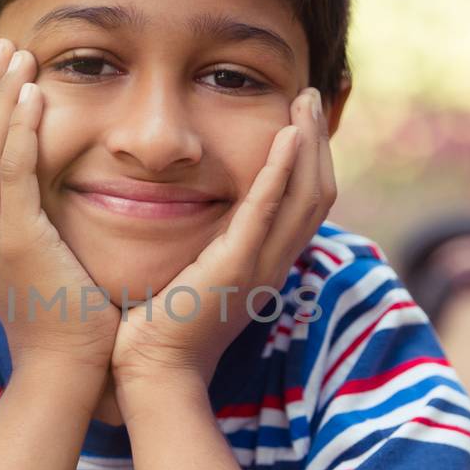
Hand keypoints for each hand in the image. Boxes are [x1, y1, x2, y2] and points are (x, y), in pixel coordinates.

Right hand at [0, 38, 121, 375]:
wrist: (66, 368)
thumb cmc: (66, 320)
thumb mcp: (40, 261)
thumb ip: (32, 225)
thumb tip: (41, 197)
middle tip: (2, 45)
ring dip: (2, 96)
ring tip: (18, 55)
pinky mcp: (14, 237)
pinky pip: (12, 170)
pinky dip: (19, 128)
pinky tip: (33, 95)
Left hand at [110, 86, 335, 392]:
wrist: (151, 373)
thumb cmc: (161, 327)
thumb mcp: (195, 275)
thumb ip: (205, 244)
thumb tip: (193, 211)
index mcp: (265, 265)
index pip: (303, 204)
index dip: (309, 159)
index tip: (300, 119)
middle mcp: (273, 265)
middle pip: (318, 194)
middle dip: (317, 141)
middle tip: (309, 95)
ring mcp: (259, 268)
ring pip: (306, 198)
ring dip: (308, 145)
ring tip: (303, 103)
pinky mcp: (234, 269)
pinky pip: (265, 212)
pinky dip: (280, 172)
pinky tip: (286, 138)